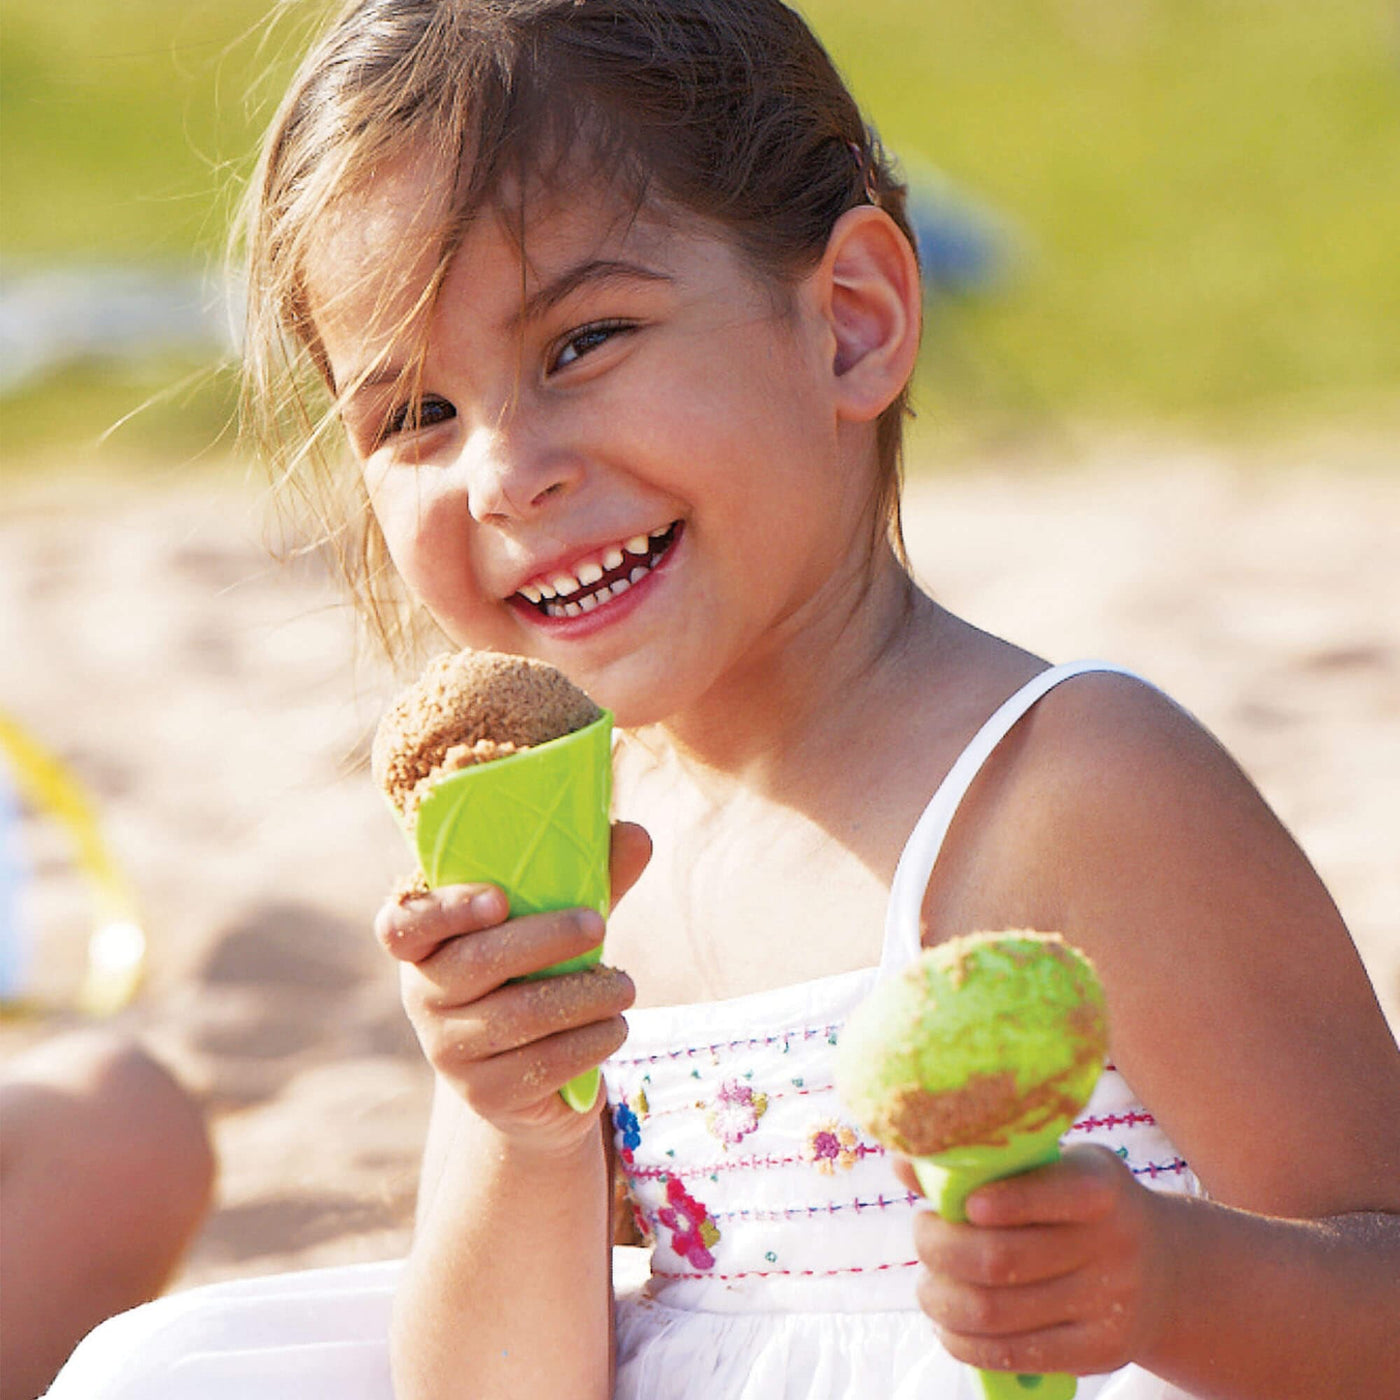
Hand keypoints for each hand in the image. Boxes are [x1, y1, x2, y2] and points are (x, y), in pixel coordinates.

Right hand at [375, 821, 650, 1144]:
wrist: (535, 1082)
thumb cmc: (540, 975)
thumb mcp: (556, 927)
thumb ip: (587, 880)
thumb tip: (637, 835)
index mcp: (425, 944)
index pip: (403, 925)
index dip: (446, 910)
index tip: (500, 898)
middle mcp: (422, 997)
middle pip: (476, 963)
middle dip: (546, 939)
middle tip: (599, 925)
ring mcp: (448, 1051)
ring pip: (519, 1016)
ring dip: (585, 995)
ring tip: (625, 986)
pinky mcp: (486, 1095)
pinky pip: (544, 1063)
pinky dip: (591, 1040)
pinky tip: (616, 1027)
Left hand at [895, 1145, 1171, 1376]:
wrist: (1163, 1268)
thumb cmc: (1076, 1203)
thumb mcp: (1050, 1167)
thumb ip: (983, 1166)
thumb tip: (904, 1162)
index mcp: (1099, 1185)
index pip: (1055, 1192)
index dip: (1005, 1201)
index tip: (966, 1204)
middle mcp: (1114, 1243)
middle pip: (1000, 1259)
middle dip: (939, 1249)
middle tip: (923, 1234)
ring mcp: (1110, 1303)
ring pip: (996, 1311)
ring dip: (941, 1300)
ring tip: (929, 1284)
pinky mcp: (1099, 1351)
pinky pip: (1014, 1354)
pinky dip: (964, 1342)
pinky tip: (948, 1325)